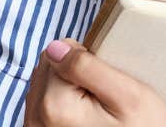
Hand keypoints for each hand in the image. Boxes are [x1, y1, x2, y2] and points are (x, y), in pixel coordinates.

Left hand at [23, 40, 165, 126]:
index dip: (83, 62)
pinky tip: (82, 119)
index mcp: (54, 106)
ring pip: (43, 85)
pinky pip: (42, 104)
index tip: (102, 86)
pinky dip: (61, 106)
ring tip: (93, 112)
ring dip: (66, 92)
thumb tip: (56, 46)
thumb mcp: (128, 95)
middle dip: (72, 77)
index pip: (55, 53)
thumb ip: (87, 66)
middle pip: (46, 68)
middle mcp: (36, 120)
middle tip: (100, 101)